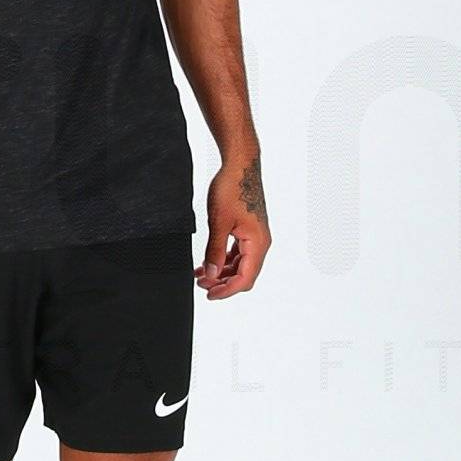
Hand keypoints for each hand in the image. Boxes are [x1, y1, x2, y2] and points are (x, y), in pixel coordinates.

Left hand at [196, 154, 270, 299]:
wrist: (240, 166)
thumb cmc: (232, 189)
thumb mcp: (219, 222)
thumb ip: (214, 251)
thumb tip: (211, 275)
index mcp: (258, 243)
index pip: (245, 278)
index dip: (227, 290)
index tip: (209, 294)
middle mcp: (260, 243)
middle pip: (244, 275)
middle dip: (223, 283)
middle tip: (201, 285)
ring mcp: (255, 237)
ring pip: (240, 265)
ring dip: (222, 273)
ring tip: (200, 275)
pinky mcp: (248, 231)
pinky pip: (238, 253)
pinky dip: (224, 260)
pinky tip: (207, 262)